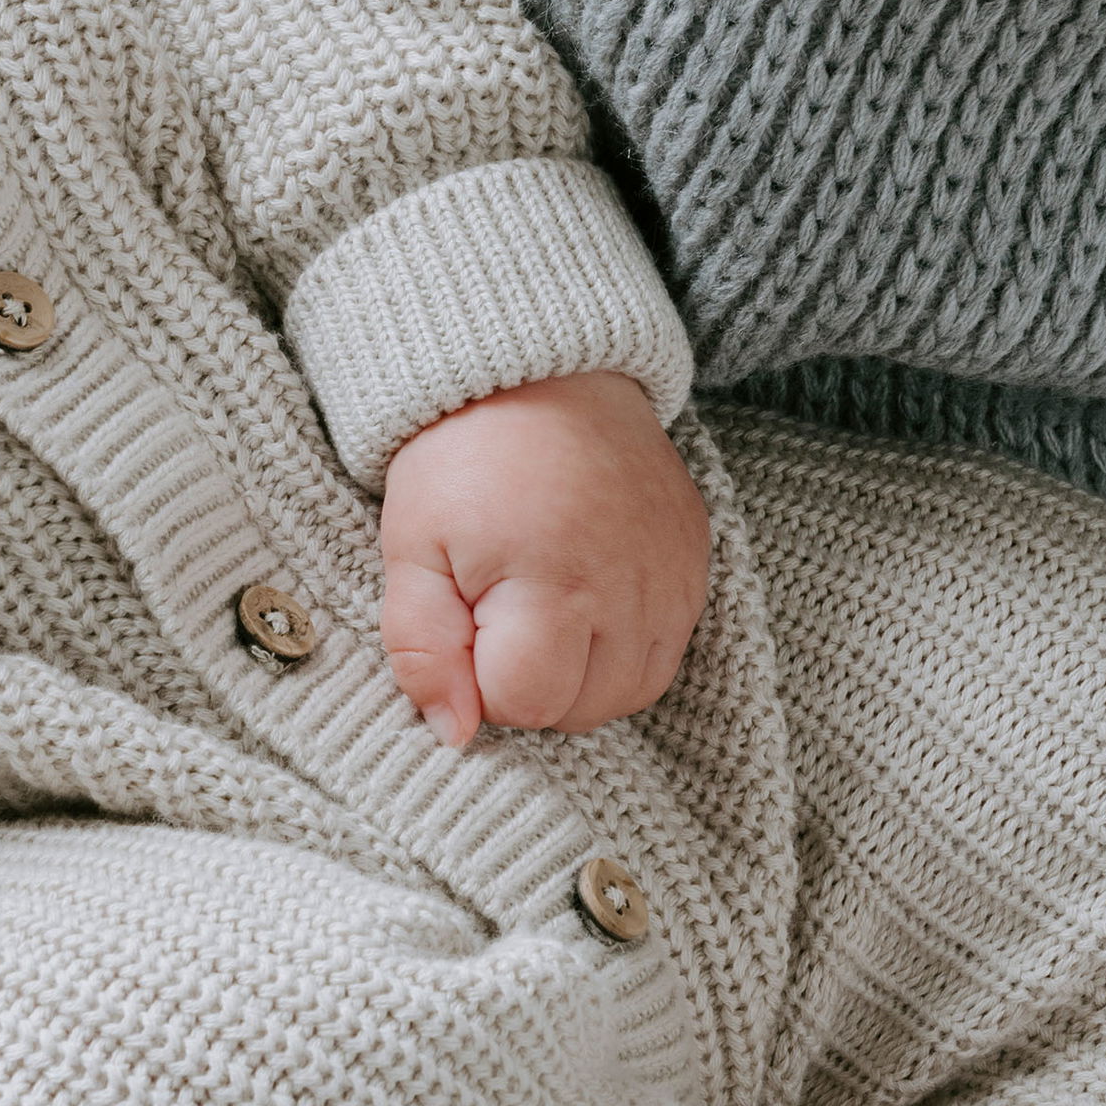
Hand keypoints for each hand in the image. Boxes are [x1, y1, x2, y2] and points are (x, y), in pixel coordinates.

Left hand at [379, 371, 708, 744]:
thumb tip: (456, 736)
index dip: (478, 682)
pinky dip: (621, 650)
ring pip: (631, 692)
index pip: (525, 704)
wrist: (540, 369)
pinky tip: (579, 604)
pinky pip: (665, 651)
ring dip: (578, 678)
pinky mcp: (695, 562)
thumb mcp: (411, 547)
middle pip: (583, 710)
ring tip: (535, 614)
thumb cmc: (461, 458)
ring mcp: (673, 578)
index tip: (461, 624)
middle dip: (528, 685)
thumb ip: (422, 648)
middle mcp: (629, 589)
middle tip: (493, 614)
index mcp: (553, 583)